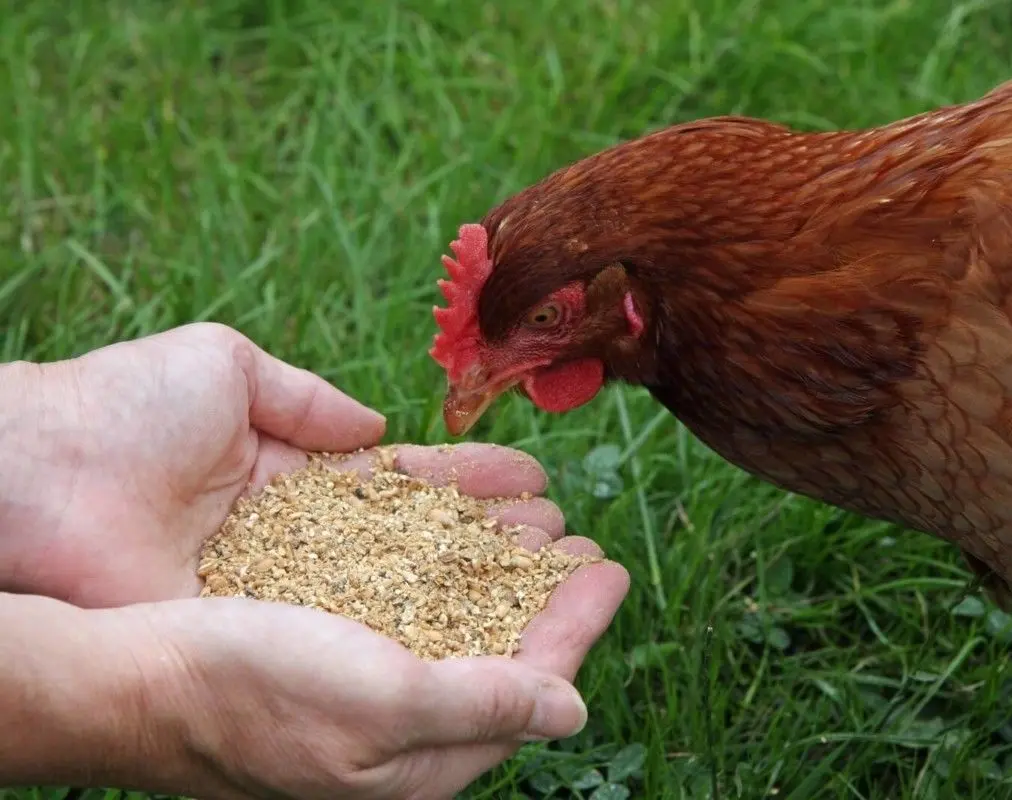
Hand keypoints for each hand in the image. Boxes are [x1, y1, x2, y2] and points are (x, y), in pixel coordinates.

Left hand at [0, 323, 570, 606]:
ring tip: (551, 572)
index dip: (467, 483)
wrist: (33, 477)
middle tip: (564, 534)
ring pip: (401, 589)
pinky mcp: (263, 629)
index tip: (531, 479)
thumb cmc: (120, 408)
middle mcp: (300, 539)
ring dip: (476, 582)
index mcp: (292, 473)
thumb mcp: (226, 368)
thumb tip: (378, 425)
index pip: (402, 484)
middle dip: (491, 536)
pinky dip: (422, 627)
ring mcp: (284, 589)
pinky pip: (356, 627)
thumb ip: (309, 398)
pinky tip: (485, 622)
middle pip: (417, 541)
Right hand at [3, 539, 628, 799]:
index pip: (529, 690)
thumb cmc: (251, 691)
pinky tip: (451, 525)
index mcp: (421, 758)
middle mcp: (400, 724)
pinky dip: (438, 558)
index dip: (575, 628)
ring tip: (534, 522)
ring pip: (457, 618)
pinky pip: (405, 596)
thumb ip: (481, 705)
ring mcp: (363, 681)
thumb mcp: (378, 706)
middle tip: (582, 543)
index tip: (612, 572)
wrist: (134, 673)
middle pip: (500, 652)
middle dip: (544, 595)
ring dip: (499, 568)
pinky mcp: (329, 640)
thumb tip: (571, 710)